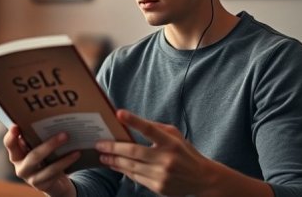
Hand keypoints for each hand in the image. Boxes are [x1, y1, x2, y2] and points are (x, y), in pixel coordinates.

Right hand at [3, 125, 78, 196]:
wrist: (53, 181)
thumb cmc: (45, 157)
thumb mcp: (39, 147)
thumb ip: (38, 137)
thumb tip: (53, 119)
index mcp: (17, 154)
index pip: (10, 144)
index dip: (11, 136)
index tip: (16, 126)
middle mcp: (21, 167)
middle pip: (33, 156)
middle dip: (50, 145)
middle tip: (65, 135)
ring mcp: (31, 178)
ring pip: (48, 168)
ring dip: (63, 157)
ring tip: (75, 148)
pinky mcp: (43, 185)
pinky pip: (56, 174)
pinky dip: (67, 163)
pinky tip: (76, 154)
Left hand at [95, 110, 272, 196]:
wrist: (202, 178)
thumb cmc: (185, 152)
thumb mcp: (175, 135)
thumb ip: (156, 129)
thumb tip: (133, 123)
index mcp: (171, 142)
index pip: (149, 129)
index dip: (133, 120)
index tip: (118, 113)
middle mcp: (166, 158)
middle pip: (133, 151)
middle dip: (113, 147)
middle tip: (99, 144)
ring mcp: (162, 175)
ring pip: (131, 167)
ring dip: (114, 161)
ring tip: (103, 156)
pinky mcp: (158, 187)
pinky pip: (136, 177)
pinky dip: (124, 171)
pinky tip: (115, 165)